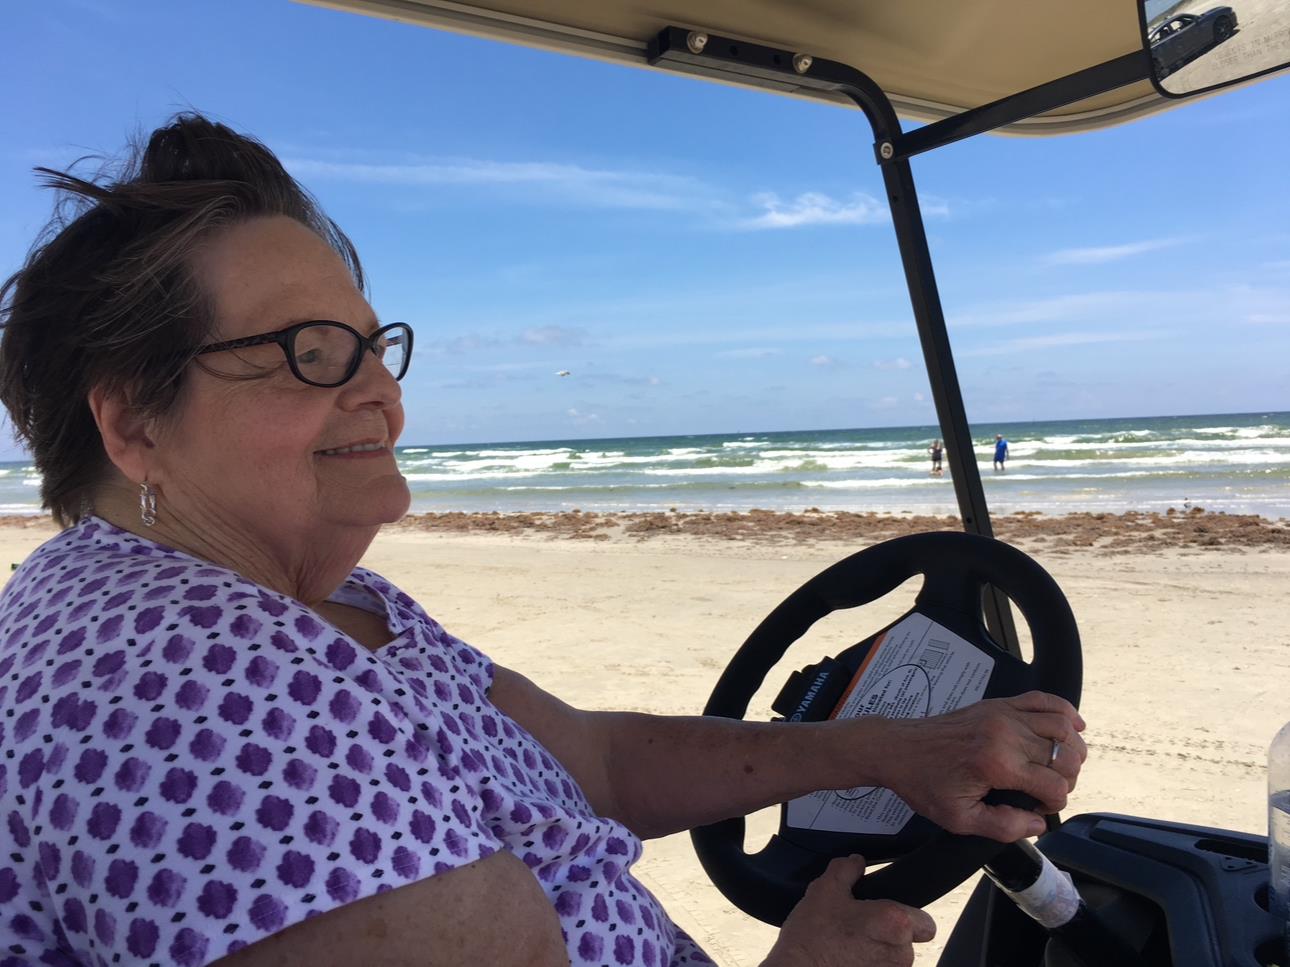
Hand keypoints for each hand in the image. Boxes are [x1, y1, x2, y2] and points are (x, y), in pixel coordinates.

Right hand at [764, 855, 935, 966]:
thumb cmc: (812, 938)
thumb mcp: (825, 890)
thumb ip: (846, 869)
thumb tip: (856, 861)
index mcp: (895, 923)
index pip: (926, 923)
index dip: (909, 917)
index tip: (889, 914)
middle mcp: (900, 954)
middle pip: (908, 942)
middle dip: (888, 935)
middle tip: (860, 927)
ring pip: (893, 960)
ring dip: (877, 953)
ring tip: (849, 944)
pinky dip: (866, 966)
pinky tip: (845, 959)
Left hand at [873, 691, 1086, 840]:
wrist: (897, 749)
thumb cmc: (925, 783)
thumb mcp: (960, 819)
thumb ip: (1004, 826)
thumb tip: (1039, 823)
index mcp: (998, 764)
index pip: (1055, 785)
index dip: (1055, 803)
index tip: (1037, 809)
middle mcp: (1006, 733)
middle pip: (1065, 756)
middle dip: (1067, 779)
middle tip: (1049, 791)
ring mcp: (1004, 714)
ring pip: (1062, 727)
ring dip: (1073, 749)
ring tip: (1062, 767)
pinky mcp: (999, 704)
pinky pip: (1043, 700)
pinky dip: (1065, 712)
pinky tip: (1073, 727)